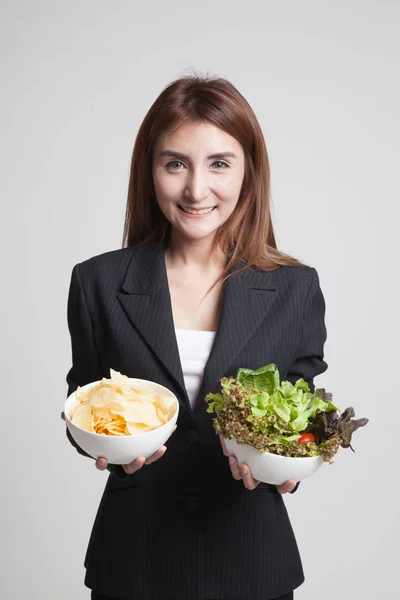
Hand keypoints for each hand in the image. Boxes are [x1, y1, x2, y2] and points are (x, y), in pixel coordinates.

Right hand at [61, 411, 175, 473]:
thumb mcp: (85, 419)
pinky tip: (171, 429)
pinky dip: (163, 438)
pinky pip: (154, 443)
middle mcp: (121, 454)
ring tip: (160, 449)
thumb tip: (63, 415)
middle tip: (138, 459)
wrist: (111, 412)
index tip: (102, 459)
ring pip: (144, 459)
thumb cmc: (99, 420)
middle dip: (133, 465)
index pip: (103, 462)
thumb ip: (75, 418)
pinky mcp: (145, 441)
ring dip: (153, 456)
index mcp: (107, 451)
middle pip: (128, 466)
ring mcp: (134, 450)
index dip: (103, 463)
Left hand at [219, 435, 296, 493]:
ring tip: (232, 457)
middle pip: (250, 482)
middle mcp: (257, 475)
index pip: (281, 486)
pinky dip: (225, 447)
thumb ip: (297, 456)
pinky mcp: (236, 454)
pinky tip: (224, 438)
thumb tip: (310, 449)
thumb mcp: (287, 456)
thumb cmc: (276, 452)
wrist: (266, 441)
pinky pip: (229, 453)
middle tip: (246, 467)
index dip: (285, 485)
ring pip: (237, 472)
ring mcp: (246, 466)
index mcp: (271, 477)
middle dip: (247, 476)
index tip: (290, 480)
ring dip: (233, 466)